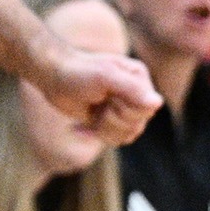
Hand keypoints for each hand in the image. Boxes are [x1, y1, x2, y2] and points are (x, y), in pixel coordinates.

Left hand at [33, 46, 161, 145]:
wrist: (51, 75)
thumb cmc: (77, 72)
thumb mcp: (104, 77)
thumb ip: (132, 89)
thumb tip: (158, 102)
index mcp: (139, 78)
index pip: (146, 110)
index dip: (124, 111)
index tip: (107, 98)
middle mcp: (135, 92)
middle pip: (137, 125)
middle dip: (112, 120)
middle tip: (96, 103)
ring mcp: (122, 106)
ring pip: (127, 135)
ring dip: (104, 130)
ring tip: (91, 114)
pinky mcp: (109, 118)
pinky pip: (115, 138)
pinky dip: (96, 135)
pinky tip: (80, 128)